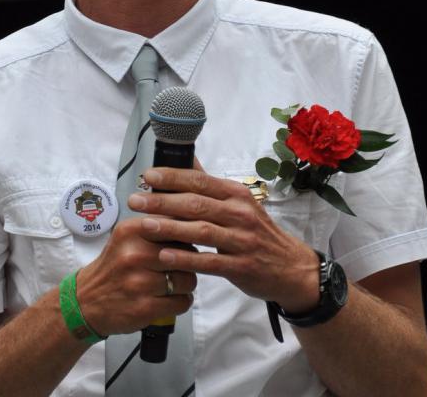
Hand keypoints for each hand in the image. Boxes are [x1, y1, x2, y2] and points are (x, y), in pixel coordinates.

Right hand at [75, 217, 196, 335]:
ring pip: (187, 279)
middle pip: (186, 253)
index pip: (175, 225)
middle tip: (182, 265)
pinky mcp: (144, 307)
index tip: (188, 240)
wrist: (86, 301)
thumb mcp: (126, 237)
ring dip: (187, 284)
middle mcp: (133, 254)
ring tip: (176, 283)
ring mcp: (139, 282)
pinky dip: (182, 301)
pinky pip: (182, 302)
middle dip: (190, 261)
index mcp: (130, 231)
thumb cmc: (113, 267)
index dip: (187, 234)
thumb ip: (155, 226)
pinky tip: (172, 298)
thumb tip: (190, 224)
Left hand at [128, 167, 320, 313]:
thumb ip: (210, 185)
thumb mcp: (239, 203)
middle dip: (162, 201)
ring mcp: (242, 240)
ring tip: (144, 225)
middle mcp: (240, 213)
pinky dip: (186, 257)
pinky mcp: (242, 266)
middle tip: (135, 200)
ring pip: (200, 230)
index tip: (147, 176)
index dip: (172, 177)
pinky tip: (165, 256)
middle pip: (196, 203)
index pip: (200, 180)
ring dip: (169, 227)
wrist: (291, 268)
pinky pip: (209, 261)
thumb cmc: (257, 232)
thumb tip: (187, 159)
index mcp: (236, 194)